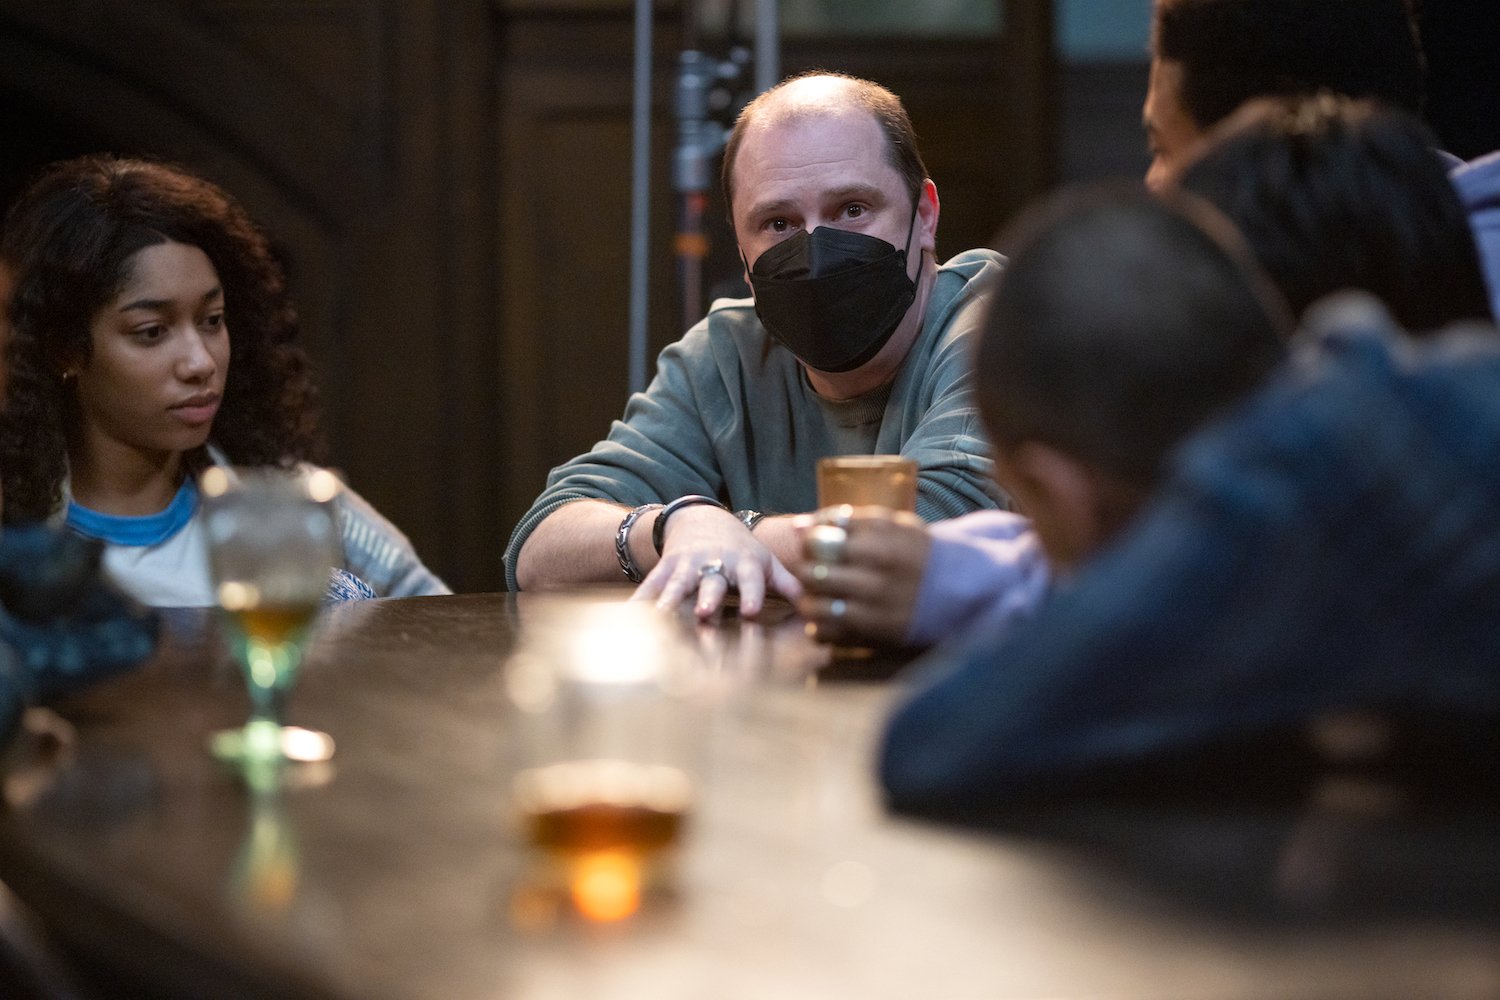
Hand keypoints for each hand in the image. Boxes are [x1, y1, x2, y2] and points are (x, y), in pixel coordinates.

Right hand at [631, 505, 801, 618]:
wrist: (702, 520)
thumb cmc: (742, 549)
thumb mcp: (767, 562)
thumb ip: (790, 585)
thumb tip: (820, 606)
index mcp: (744, 564)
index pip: (750, 580)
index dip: (752, 594)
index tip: (752, 612)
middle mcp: (715, 563)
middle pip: (711, 584)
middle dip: (707, 599)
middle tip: (703, 615)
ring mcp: (687, 565)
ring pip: (678, 585)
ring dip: (670, 601)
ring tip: (661, 618)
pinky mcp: (665, 568)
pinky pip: (651, 586)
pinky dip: (639, 602)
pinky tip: (627, 618)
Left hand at [790, 507, 930, 645]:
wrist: (957, 588)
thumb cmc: (915, 550)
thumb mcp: (889, 525)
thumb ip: (843, 520)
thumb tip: (798, 526)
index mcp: (879, 546)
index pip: (818, 541)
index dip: (809, 542)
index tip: (817, 545)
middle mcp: (875, 580)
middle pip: (812, 574)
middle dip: (806, 570)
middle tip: (814, 570)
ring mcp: (873, 612)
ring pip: (814, 607)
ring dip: (808, 599)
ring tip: (819, 594)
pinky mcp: (872, 637)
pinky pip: (825, 634)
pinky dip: (819, 626)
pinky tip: (831, 616)